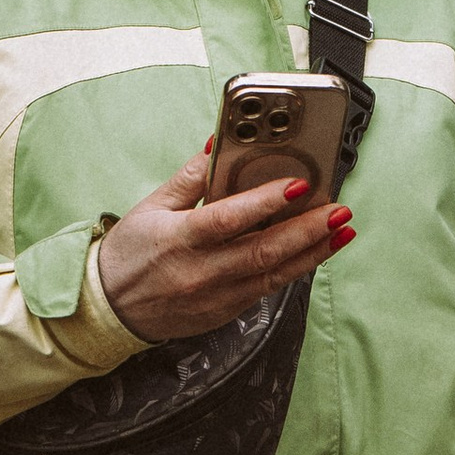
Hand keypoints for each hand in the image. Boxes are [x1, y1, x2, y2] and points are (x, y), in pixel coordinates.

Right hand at [97, 144, 351, 342]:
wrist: (112, 309)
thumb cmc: (130, 253)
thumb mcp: (152, 206)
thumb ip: (191, 177)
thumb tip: (218, 144)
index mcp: (180, 239)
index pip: (228, 220)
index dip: (264, 203)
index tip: (297, 185)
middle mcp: (202, 272)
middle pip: (263, 251)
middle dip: (307, 230)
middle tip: (338, 210)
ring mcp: (217, 296)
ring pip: (274, 274)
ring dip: (313, 252)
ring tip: (342, 231)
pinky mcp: (227, 311)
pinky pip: (268, 288)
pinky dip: (296, 268)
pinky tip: (317, 251)